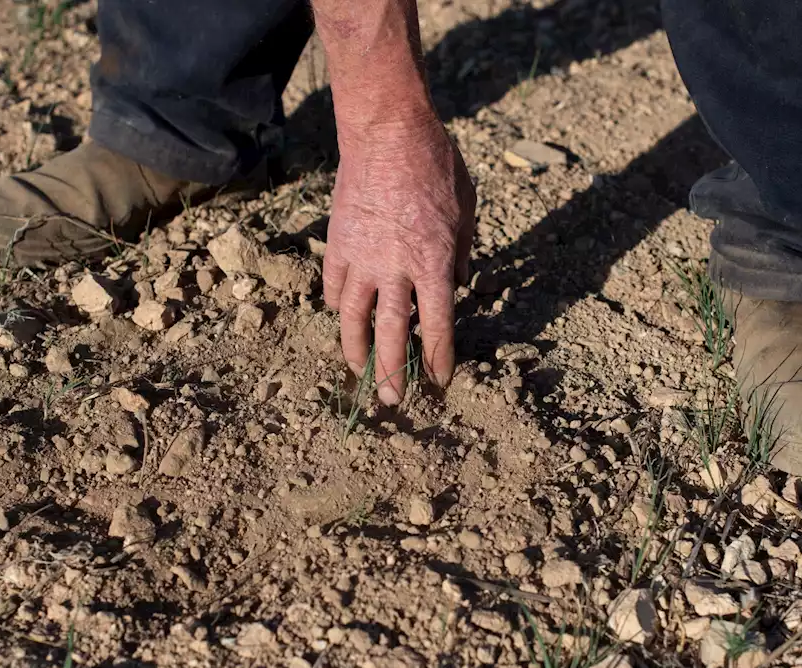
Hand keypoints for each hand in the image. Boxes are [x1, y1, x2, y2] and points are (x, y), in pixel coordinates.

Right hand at [322, 118, 475, 404]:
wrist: (388, 132)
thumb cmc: (436, 166)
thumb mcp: (467, 212)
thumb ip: (461, 255)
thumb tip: (455, 287)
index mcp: (434, 263)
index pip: (437, 327)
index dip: (438, 359)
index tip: (440, 380)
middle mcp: (396, 269)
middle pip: (391, 335)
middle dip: (393, 373)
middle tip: (392, 401)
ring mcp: (361, 258)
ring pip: (353, 319)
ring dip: (356, 351)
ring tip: (359, 372)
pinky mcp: (337, 244)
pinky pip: (335, 287)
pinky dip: (339, 306)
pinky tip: (344, 316)